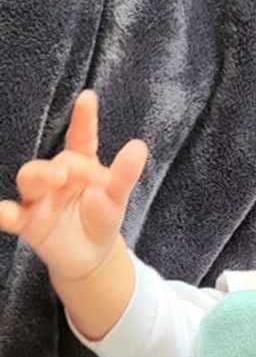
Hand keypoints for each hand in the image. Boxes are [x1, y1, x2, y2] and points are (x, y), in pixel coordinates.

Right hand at [0, 90, 147, 282]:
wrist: (91, 258)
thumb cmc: (101, 220)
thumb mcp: (116, 198)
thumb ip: (124, 175)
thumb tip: (139, 146)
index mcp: (79, 165)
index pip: (81, 139)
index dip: (83, 119)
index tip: (88, 98)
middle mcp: (55, 177)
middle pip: (51, 162)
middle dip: (64, 165)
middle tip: (77, 173)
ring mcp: (39, 198)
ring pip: (29, 180)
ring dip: (39, 178)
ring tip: (56, 180)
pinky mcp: (29, 222)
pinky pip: (13, 216)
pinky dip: (5, 214)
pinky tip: (4, 213)